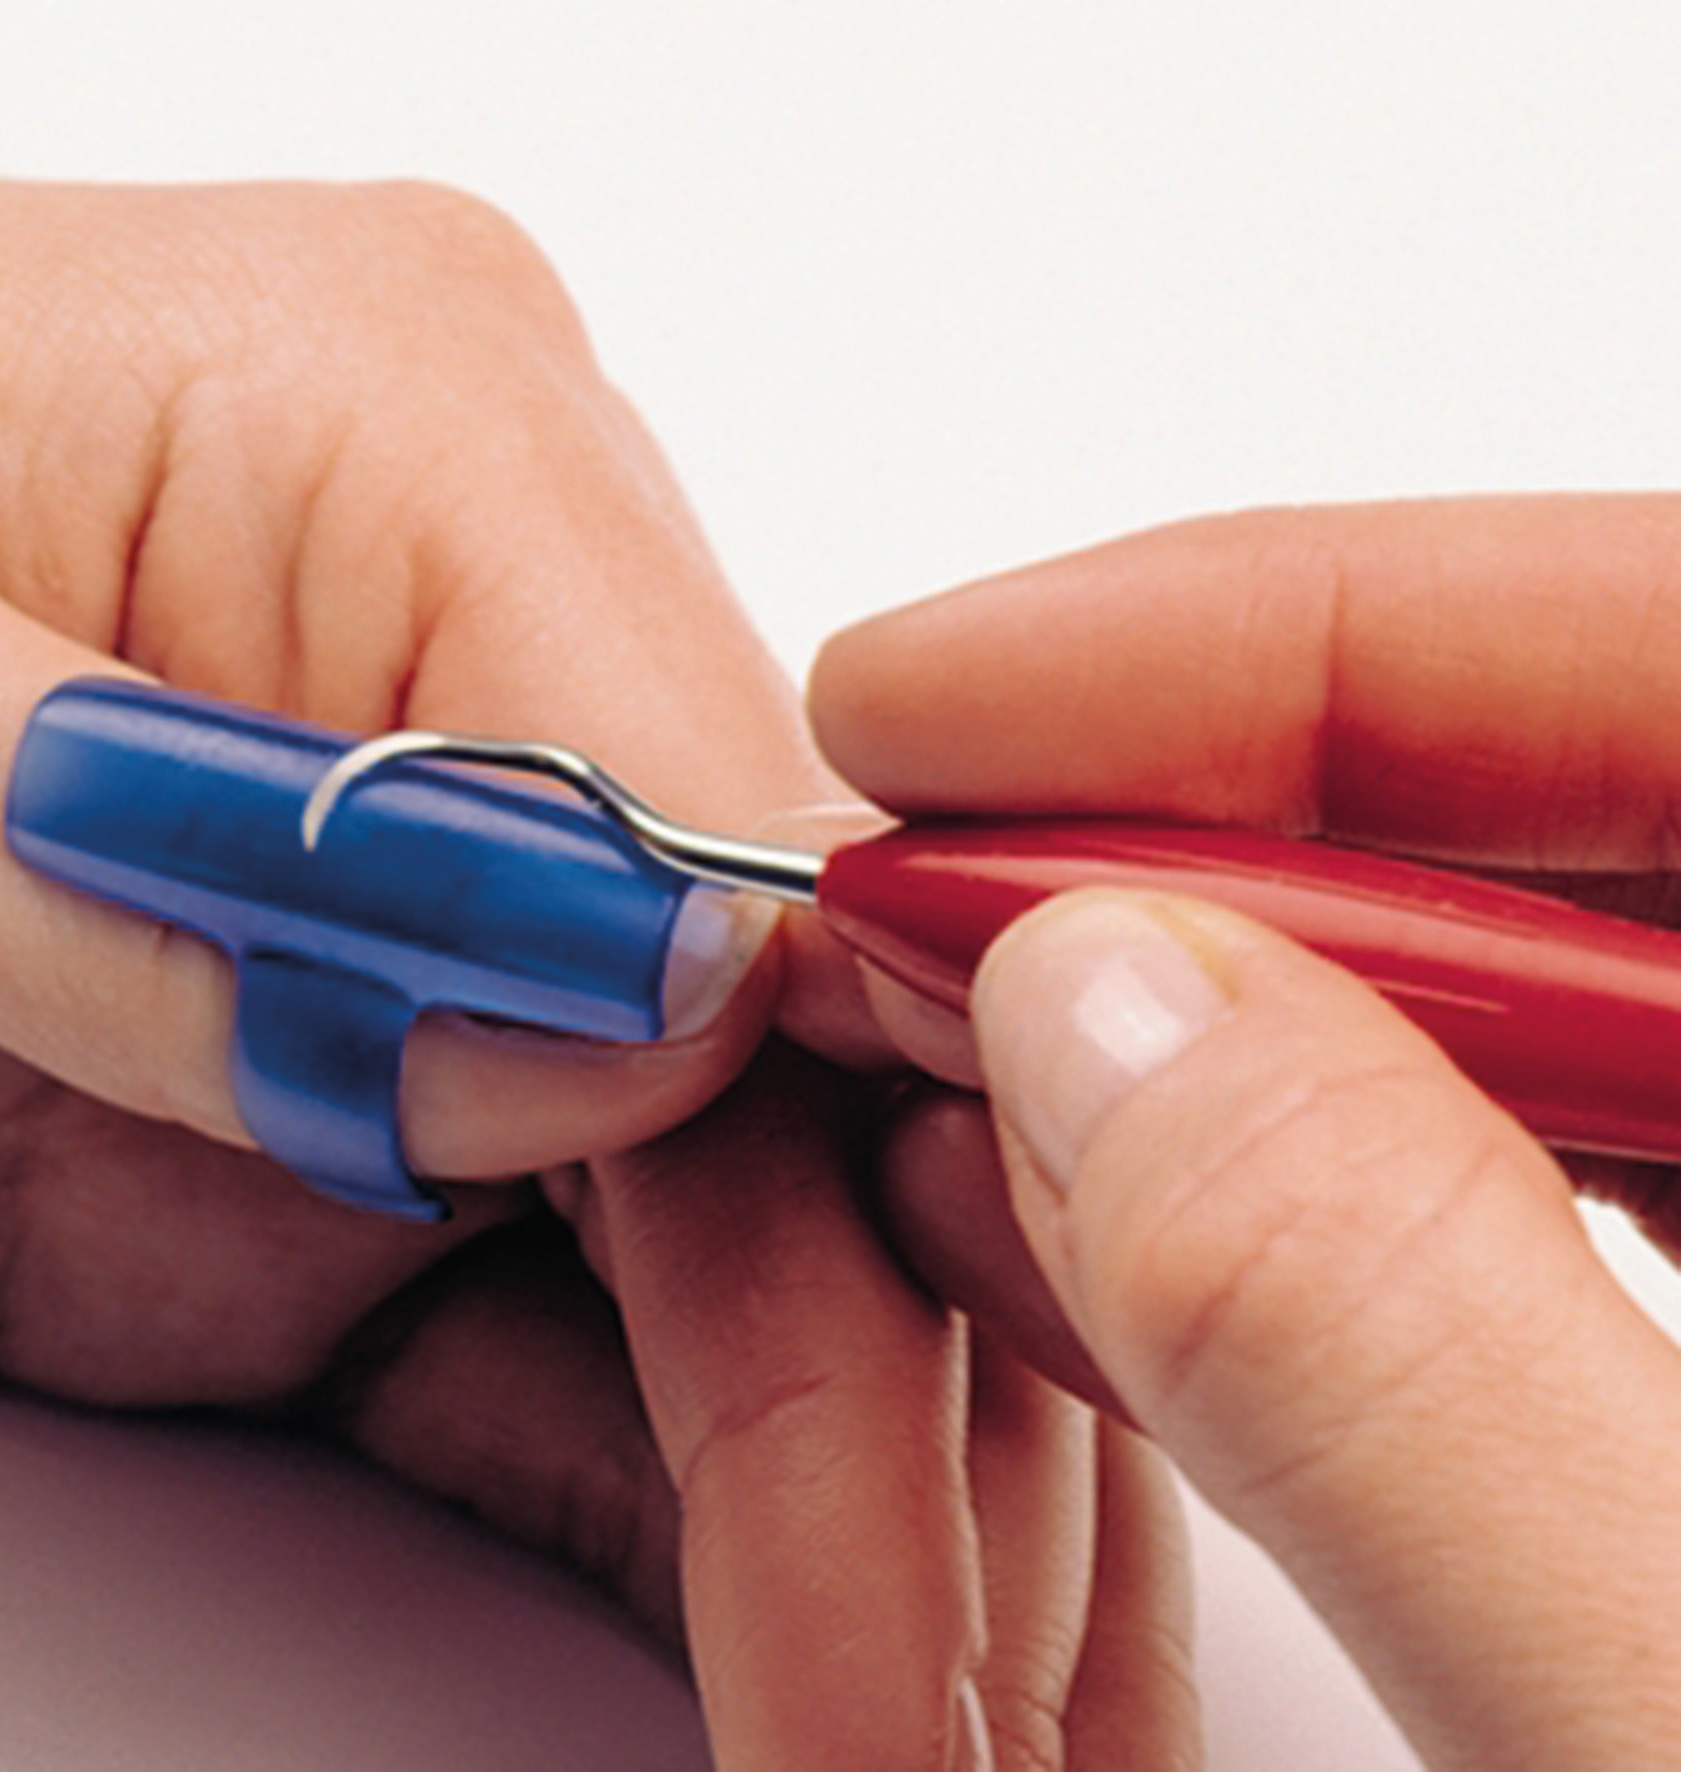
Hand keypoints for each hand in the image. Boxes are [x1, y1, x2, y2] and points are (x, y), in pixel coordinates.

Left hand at [0, 175, 988, 1767]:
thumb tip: (646, 1025)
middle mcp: (516, 631)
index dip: (808, 1167)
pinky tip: (778, 1622)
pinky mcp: (386, 1038)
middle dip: (875, 1397)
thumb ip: (214, 868)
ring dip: (814, 1461)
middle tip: (916, 1711)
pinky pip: (577, 1261)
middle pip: (785, 1033)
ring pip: (734, 1175)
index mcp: (432, 424)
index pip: (738, 833)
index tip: (846, 1521)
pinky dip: (669, 1463)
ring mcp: (464, 859)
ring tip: (890, 1704)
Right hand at [809, 497, 1680, 1766]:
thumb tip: (1091, 1011)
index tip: (941, 690)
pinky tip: (1112, 1213)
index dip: (1270, 635)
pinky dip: (1302, 1192)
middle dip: (1198, 816)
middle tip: (908, 873)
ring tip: (954, 1035)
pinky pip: (1525, 1199)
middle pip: (1602, 794)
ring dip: (1217, 1006)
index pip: (1680, 643)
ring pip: (1532, 1006)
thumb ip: (1409, 1359)